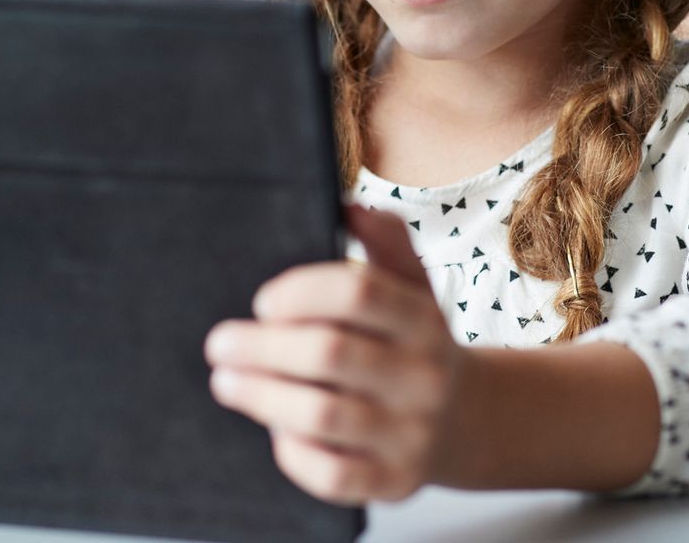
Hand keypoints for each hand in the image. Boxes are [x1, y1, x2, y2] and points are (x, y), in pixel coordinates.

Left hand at [204, 204, 465, 504]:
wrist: (469, 419)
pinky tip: (273, 430)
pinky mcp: (394, 482)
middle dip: (262, 347)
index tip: (263, 301)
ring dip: (262, 397)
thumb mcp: (414, 286)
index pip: (359, 292)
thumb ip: (385, 240)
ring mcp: (410, 433)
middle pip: (330, 354)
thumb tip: (347, 206)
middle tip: (219, 343)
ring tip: (226, 381)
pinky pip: (332, 475)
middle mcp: (423, 375)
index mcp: (422, 318)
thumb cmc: (416, 342)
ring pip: (322, 415)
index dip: (301, 292)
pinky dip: (293, 453)